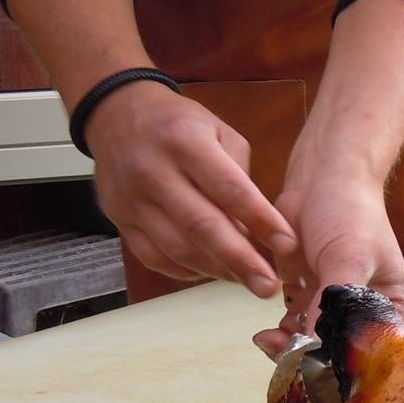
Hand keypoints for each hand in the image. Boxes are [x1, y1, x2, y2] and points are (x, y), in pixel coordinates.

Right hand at [87, 81, 296, 295]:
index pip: (229, 189)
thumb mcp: (219, 132)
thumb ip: (240, 176)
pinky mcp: (119, 220)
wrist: (115, 115)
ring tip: (247, 280)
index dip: (261, 221)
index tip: (288, 246)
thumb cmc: (180, 125)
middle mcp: (153, 172)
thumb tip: (259, 228)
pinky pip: (155, 257)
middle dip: (240, 261)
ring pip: (177, 248)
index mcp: (185, 143)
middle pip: (202, 227)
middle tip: (269, 286)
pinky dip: (188, 271)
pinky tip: (212, 272)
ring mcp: (131, 200)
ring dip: (217, 271)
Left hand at [251, 176, 403, 358]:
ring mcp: (334, 304)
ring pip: (312, 343)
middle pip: (339, 352)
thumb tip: (314, 345)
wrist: (324, 176)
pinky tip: (265, 331)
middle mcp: (364, 312)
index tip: (314, 368)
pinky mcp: (307, 294)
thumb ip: (334, 303)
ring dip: (290, 348)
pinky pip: (292, 325)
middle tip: (281, 353)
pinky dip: (279, 332)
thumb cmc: (351, 213)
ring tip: (269, 340)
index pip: (372, 351)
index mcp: (390, 307)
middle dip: (309, 359)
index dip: (345, 366)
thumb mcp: (349, 258)